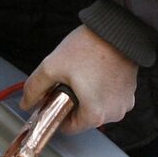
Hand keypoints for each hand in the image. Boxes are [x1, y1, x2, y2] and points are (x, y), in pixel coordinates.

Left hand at [22, 26, 139, 135]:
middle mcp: (113, 113)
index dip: (57, 111)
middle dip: (73, 101)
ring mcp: (125, 102)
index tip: (56, 95)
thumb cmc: (91, 47)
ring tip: (85, 72)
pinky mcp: (131, 91)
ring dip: (88, 94)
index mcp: (95, 114)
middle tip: (70, 79)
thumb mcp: (52, 66)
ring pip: (97, 106)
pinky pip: (109, 96)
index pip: (68, 127)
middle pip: (83, 117)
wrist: (118, 28)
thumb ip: (34, 88)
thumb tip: (26, 103)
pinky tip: (97, 70)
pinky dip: (101, 88)